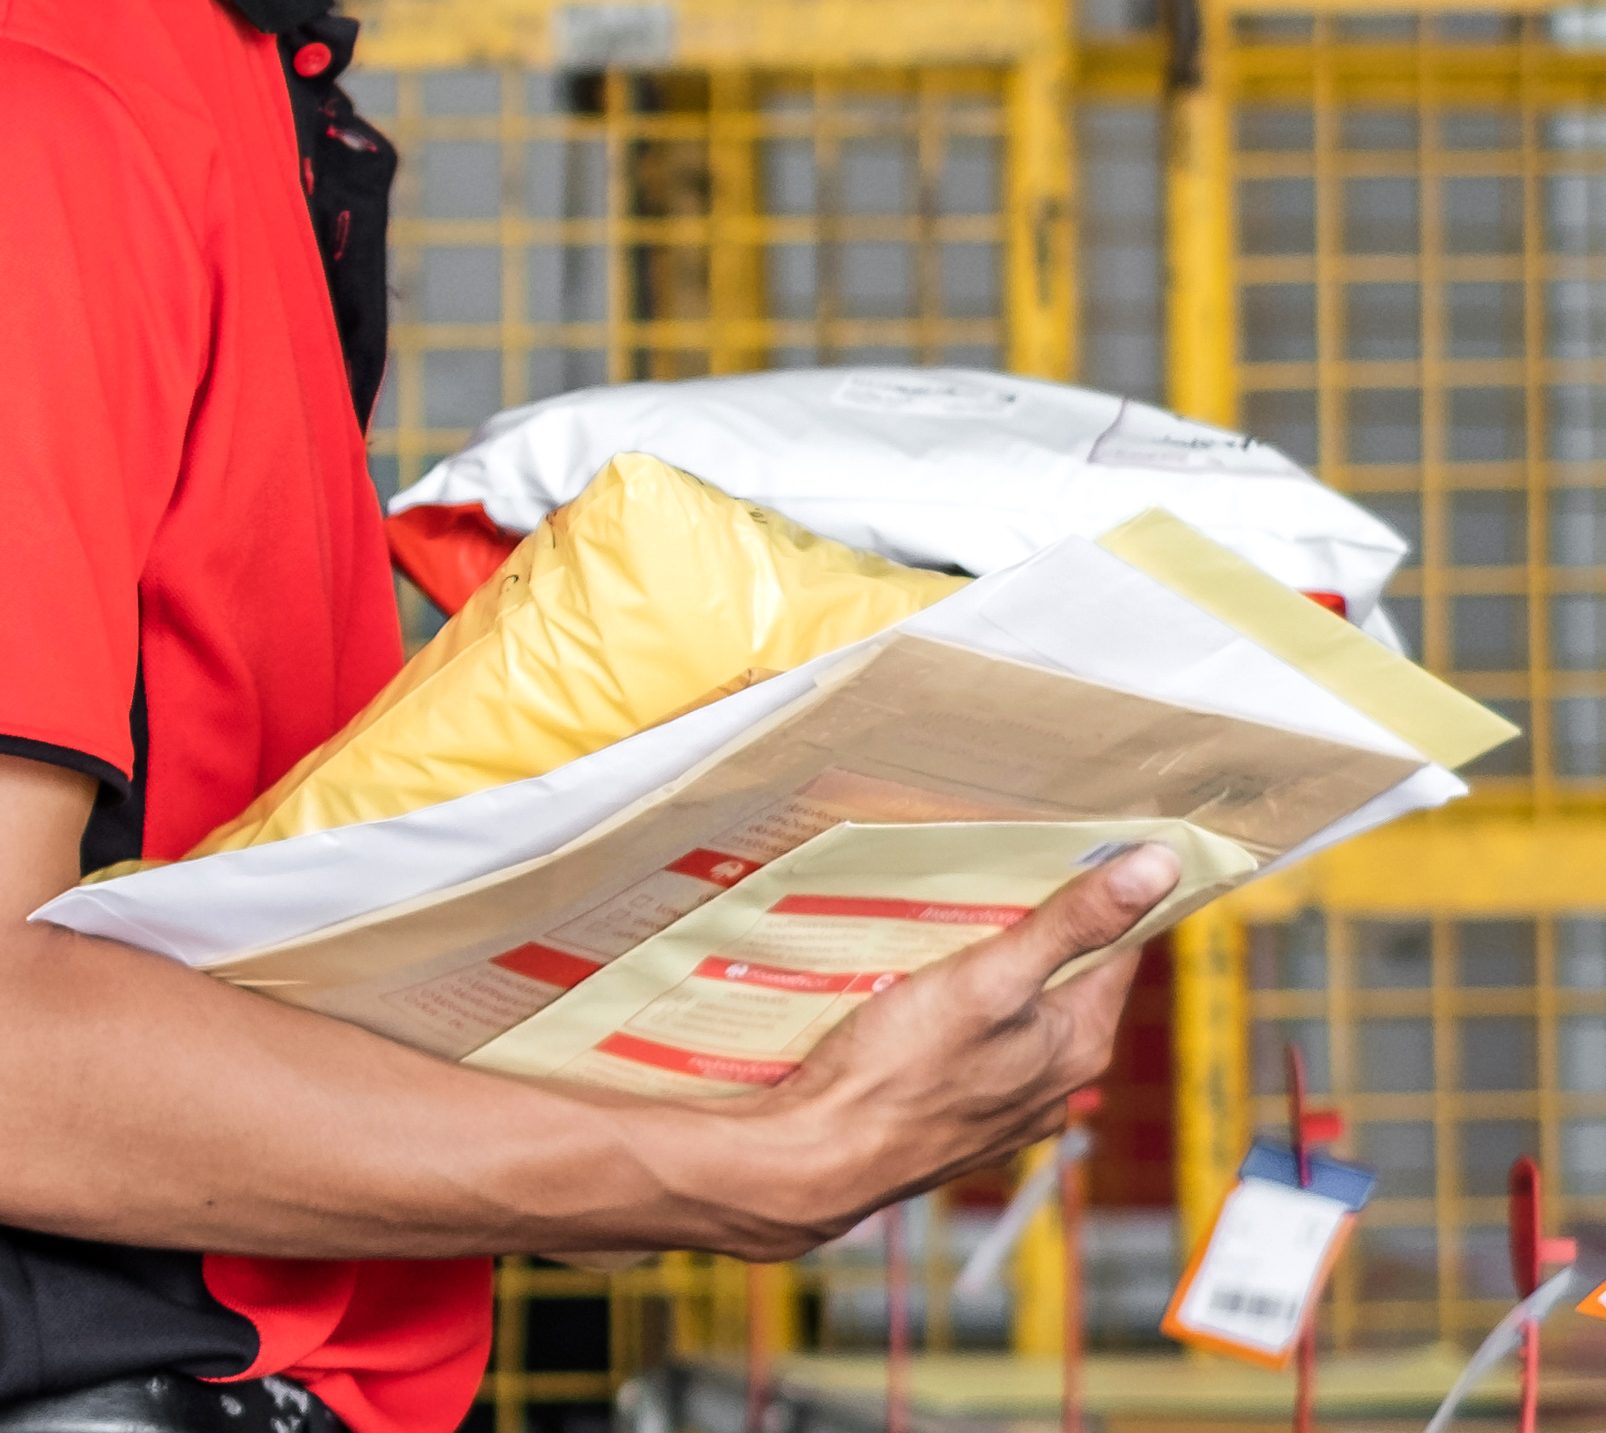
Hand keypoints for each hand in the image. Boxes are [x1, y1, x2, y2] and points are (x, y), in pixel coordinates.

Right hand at [713, 843, 1179, 1259]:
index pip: (1119, 947)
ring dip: (988, 968)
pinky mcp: (953, 1116)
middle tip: (994, 871)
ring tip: (943, 920)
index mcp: (1080, 1044)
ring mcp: (1002, 1105)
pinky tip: (910, 987)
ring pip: (1011, 1011)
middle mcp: (1053, 1082)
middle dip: (1035, 925)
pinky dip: (951, 1009)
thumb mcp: (990, 978)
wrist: (817, 1159)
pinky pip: (968, 1043)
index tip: (1076, 844)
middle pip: (1061, 977)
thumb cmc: (899, 1070)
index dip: (1104, 892)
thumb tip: (1160, 868)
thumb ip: (1072, 923)